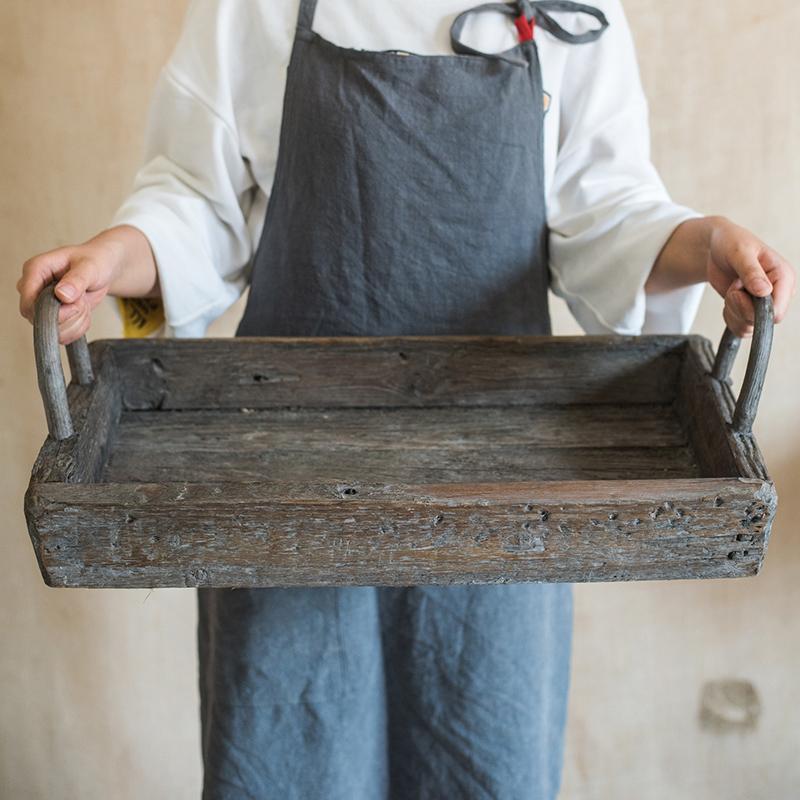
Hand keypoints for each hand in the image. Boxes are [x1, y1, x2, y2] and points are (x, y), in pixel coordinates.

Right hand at [17, 225, 158, 344]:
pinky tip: (85, 313)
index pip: (28, 300)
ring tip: (85, 304)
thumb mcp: (90, 267)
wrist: (103, 268)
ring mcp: (41, 304)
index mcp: (35, 269)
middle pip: (37, 318)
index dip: (49, 310)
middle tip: (83, 302)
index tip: (74, 304)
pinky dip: (78, 328)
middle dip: (67, 316)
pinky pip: (62, 334)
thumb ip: (77, 280)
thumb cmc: (94, 261)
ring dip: (75, 322)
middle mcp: (33, 288)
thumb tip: (62, 294)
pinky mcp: (52, 315)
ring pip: (52, 330)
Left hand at [706, 217, 794, 336]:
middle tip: (734, 286)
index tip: (739, 291)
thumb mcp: (740, 252)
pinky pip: (740, 327)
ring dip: (732, 311)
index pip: (777, 310)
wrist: (716, 248)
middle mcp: (778, 293)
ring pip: (748, 326)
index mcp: (784, 277)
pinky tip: (729, 298)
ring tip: (732, 289)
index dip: (754, 309)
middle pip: (761, 321)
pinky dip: (729, 316)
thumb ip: (751, 271)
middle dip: (739, 307)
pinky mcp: (750, 310)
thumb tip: (764, 291)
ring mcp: (764, 304)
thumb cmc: (732, 243)